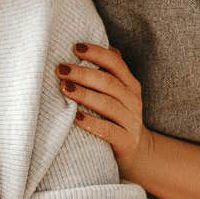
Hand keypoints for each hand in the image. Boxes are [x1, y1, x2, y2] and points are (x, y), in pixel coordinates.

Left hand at [60, 42, 152, 174]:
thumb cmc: (116, 117)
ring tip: (64, 88)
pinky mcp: (126, 142)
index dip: (96, 53)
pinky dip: (91, 123)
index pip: (115, 63)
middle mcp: (133, 100)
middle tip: (61, 69)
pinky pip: (108, 131)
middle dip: (83, 73)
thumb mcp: (117, 94)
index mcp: (130, 84)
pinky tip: (76, 117)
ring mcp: (131, 121)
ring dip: (85, 95)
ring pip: (108, 104)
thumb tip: (84, 46)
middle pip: (109, 83)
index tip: (75, 47)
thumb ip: (106, 73)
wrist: (138, 152)